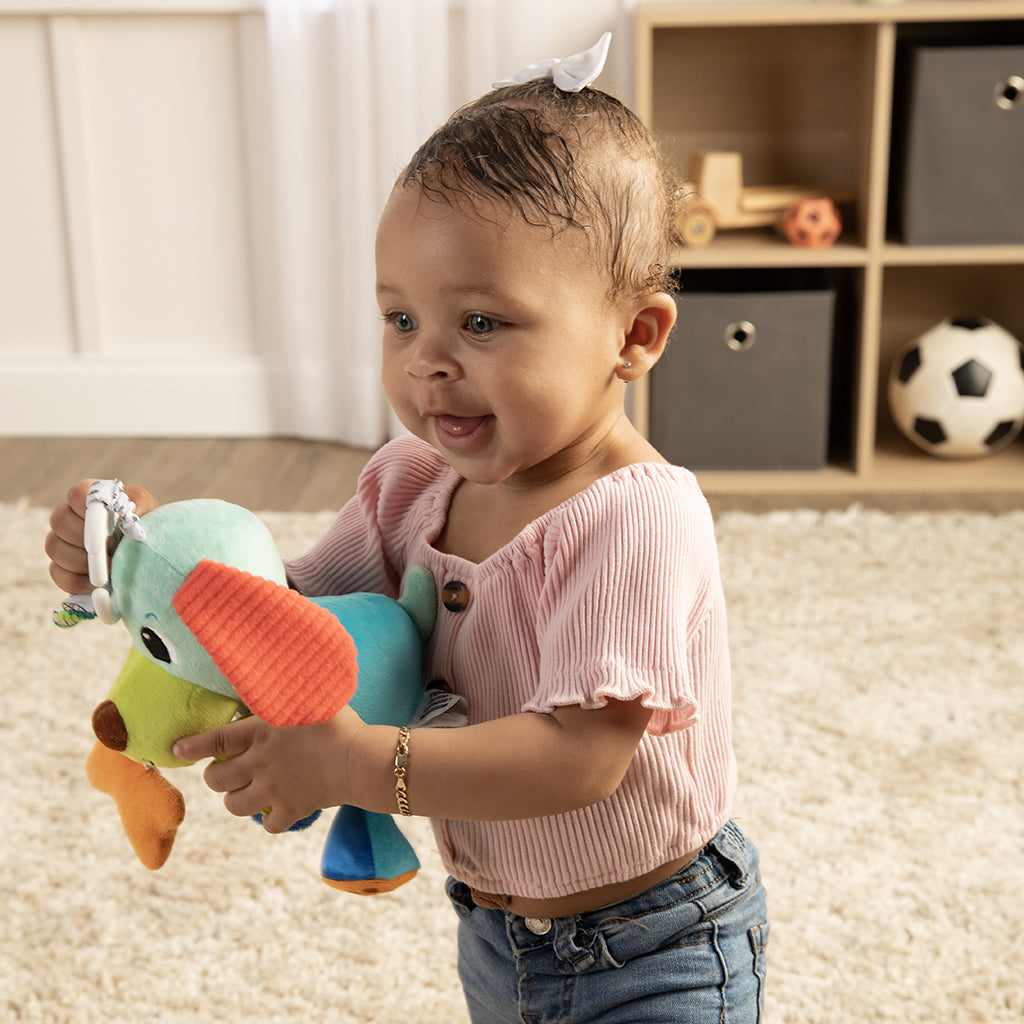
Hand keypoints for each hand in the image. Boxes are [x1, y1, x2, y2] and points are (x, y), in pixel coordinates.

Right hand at [45, 480, 158, 593]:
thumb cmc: (148, 527)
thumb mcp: (148, 509)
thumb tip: (124, 514)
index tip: (112, 522)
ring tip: (110, 568)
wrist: (151, 555)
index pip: (76, 494)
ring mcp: (62, 542)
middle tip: (112, 549)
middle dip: (88, 538)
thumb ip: (138, 504)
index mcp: (91, 497)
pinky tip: (99, 584)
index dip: (90, 509)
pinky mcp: (61, 567)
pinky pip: (57, 573)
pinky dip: (78, 581)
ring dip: (83, 561)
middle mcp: (70, 516)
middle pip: (59, 521)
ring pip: (54, 548)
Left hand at [173, 708, 364, 833]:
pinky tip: (277, 809)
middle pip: (217, 779)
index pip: (216, 740)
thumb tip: (278, 669)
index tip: (177, 749)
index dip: (193, 746)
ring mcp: (274, 790)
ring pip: (234, 806)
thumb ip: (289, 689)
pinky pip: (269, 825)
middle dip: (214, 777)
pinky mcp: (292, 809)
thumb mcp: (311, 696)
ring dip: (235, 799)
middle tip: (223, 772)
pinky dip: (270, 820)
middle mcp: (260, 763)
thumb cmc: (339, 720)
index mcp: (262, 732)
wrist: (360, 759)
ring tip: (246, 791)